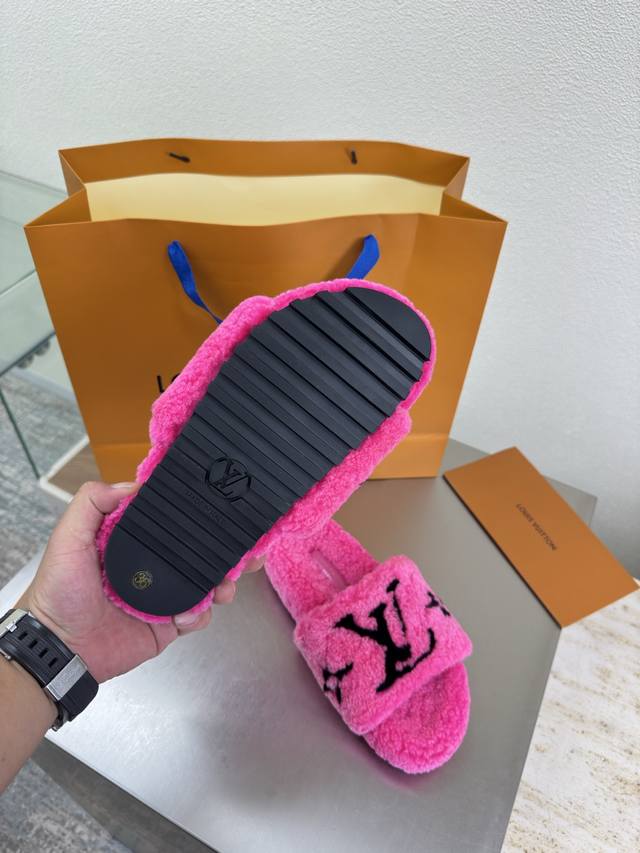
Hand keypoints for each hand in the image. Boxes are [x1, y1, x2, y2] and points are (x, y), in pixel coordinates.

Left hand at [17, 481, 258, 682]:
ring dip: (223, 581)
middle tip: (243, 551)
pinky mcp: (167, 625)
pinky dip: (202, 613)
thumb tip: (131, 484)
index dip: (195, 516)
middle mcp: (151, 566)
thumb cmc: (57, 593)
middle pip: (197, 552)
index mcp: (132, 542)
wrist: (60, 649)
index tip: (219, 508)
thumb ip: (91, 504)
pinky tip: (191, 613)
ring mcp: (162, 596)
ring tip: (226, 585)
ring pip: (205, 583)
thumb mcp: (67, 538)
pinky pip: (197, 615)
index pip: (170, 523)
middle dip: (224, 550)